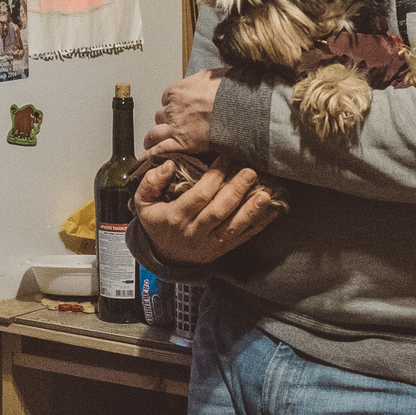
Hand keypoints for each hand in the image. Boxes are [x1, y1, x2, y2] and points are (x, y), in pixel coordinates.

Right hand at [133, 155, 282, 265]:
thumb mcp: (143, 203)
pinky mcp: (223, 249)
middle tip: (250, 171)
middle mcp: (195, 232)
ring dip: (251, 210)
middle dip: (236, 191)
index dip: (213, 177)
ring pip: (233, 227)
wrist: (165, 256)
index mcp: (176, 217)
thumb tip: (168, 165)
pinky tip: (272, 211)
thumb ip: (151, 182)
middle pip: (218, 211)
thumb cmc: (157, 223)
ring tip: (266, 194)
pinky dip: (260, 225)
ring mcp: (211, 243)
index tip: (225, 158)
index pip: (198, 196)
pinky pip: (243, 237)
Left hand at [143, 70, 222, 156]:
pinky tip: (149, 157)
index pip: (166, 98)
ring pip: (155, 133)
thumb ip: (204, 78)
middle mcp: (173, 108)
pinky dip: (153, 154)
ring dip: (153, 138)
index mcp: (179, 91)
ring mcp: (175, 127)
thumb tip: (207, 77)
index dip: (171, 105)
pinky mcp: (181, 143)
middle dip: (165, 121)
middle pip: (161, 116)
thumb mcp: (214, 75)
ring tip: (151, 143)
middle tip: (169, 126)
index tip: (176, 108)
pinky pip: (161, 149)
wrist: (238, 110)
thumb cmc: (230, 92)